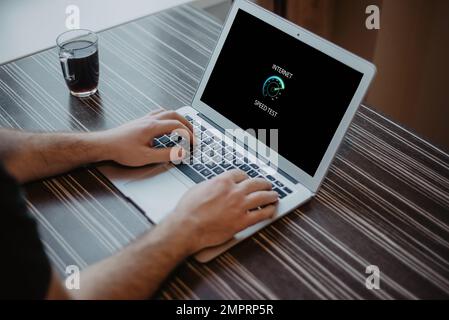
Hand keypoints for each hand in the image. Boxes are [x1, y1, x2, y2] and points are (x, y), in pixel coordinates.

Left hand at [97, 109, 193, 166]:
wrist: (105, 145)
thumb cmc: (122, 150)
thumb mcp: (146, 157)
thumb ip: (166, 154)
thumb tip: (181, 152)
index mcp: (153, 127)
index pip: (177, 126)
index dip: (189, 134)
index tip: (193, 143)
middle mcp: (150, 120)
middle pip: (174, 115)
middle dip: (187, 123)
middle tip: (193, 134)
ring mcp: (145, 119)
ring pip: (166, 112)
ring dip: (178, 118)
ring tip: (183, 127)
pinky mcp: (140, 122)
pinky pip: (158, 114)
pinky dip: (168, 117)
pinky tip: (167, 124)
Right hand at [163, 170, 278, 254]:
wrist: (186, 227)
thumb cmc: (188, 210)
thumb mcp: (199, 188)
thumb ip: (212, 185)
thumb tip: (217, 186)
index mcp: (223, 181)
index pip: (241, 174)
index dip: (247, 177)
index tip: (248, 180)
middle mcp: (234, 191)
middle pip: (256, 183)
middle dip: (263, 183)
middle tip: (267, 185)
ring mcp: (240, 206)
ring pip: (263, 197)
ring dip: (271, 195)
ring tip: (274, 196)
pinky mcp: (242, 221)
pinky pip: (262, 214)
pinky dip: (269, 211)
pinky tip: (271, 210)